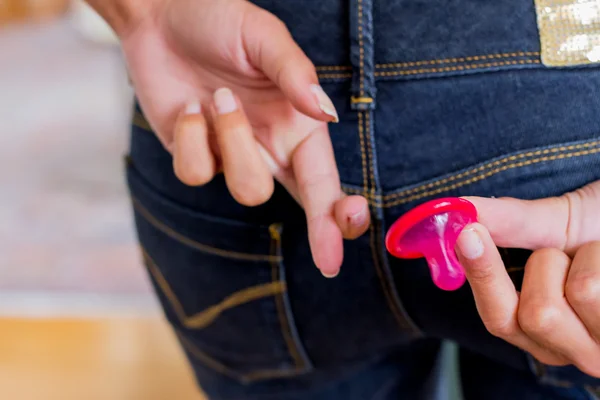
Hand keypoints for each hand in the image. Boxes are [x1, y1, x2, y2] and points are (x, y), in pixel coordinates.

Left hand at [88, 0, 369, 276]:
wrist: (159, 15)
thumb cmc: (217, 19)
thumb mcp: (262, 35)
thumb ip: (295, 73)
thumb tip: (326, 114)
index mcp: (297, 123)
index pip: (325, 176)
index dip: (338, 217)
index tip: (343, 248)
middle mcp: (271, 146)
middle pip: (302, 203)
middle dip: (318, 230)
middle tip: (328, 258)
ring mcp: (232, 155)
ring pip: (247, 190)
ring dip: (234, 143)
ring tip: (218, 97)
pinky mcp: (194, 156)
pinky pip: (196, 173)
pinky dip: (190, 137)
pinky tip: (189, 107)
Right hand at [455, 181, 599, 376]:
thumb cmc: (597, 226)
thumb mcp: (553, 221)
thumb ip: (504, 220)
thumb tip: (454, 210)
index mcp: (538, 332)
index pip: (498, 319)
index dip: (481, 275)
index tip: (466, 234)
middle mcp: (571, 350)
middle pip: (537, 317)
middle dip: (546, 265)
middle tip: (561, 249)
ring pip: (575, 298)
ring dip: (582, 258)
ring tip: (595, 253)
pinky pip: (595, 287)